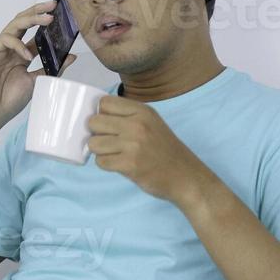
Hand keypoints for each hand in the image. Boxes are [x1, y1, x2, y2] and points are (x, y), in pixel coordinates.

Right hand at [0, 0, 77, 132]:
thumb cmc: (8, 101)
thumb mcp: (36, 82)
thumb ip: (51, 68)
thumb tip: (71, 56)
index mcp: (21, 54)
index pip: (34, 32)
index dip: (46, 22)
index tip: (62, 14)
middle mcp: (10, 48)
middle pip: (23, 22)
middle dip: (38, 12)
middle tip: (53, 6)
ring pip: (14, 26)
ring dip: (31, 19)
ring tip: (47, 19)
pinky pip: (5, 40)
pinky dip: (18, 45)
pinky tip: (27, 55)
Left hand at [86, 95, 213, 206]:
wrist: (185, 176)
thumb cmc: (165, 151)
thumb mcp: (151, 123)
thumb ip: (127, 117)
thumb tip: (95, 116)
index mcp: (142, 111)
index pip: (104, 103)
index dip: (101, 114)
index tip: (108, 125)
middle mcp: (137, 124)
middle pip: (94, 122)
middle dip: (97, 133)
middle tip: (110, 142)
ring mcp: (133, 144)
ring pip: (94, 143)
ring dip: (100, 151)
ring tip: (115, 154)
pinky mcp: (130, 164)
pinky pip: (100, 162)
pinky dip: (106, 165)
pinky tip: (119, 164)